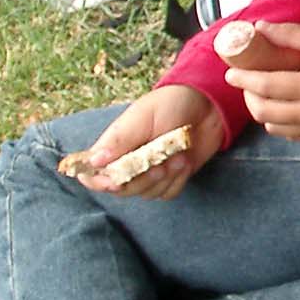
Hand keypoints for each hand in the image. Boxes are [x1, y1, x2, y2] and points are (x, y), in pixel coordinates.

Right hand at [79, 85, 224, 200]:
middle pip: (122, 190)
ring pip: (146, 194)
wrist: (207, 104)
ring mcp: (149, 172)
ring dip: (165, 179)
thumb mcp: (142, 117)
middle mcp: (128, 163)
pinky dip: (178, 181)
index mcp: (113, 147)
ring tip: (179, 155)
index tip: (116, 181)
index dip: (100, 183)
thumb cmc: (169, 104)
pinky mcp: (170, 178)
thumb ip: (119, 140)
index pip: (92, 175)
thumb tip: (93, 162)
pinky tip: (185, 162)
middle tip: (161, 164)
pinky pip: (167, 193)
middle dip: (142, 180)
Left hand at [227, 22, 299, 141]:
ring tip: (263, 93)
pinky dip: (281, 123)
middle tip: (246, 82)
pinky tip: (283, 107)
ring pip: (276, 127)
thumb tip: (261, 29)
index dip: (244, 79)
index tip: (231, 71)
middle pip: (265, 111)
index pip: (267, 86)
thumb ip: (295, 35)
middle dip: (248, 96)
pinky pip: (293, 135)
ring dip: (263, 111)